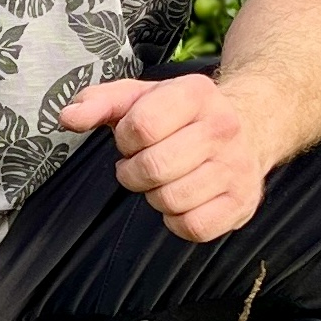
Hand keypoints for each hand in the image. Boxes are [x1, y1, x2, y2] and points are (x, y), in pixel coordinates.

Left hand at [59, 73, 273, 242]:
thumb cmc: (183, 114)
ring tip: (164, 180)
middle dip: (134, 173)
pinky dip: (177, 221)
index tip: (132, 139)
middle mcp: (223, 127)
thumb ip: (100, 102)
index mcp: (195, 93)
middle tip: (142, 165)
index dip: (125, 140)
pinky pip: (194, 227)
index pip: (141, 126)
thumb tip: (68, 116)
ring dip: (155, 196)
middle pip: (154, 168)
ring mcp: (237, 166)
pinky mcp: (242, 202)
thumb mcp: (142, 96)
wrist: (251, 124)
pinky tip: (182, 200)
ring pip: (172, 200)